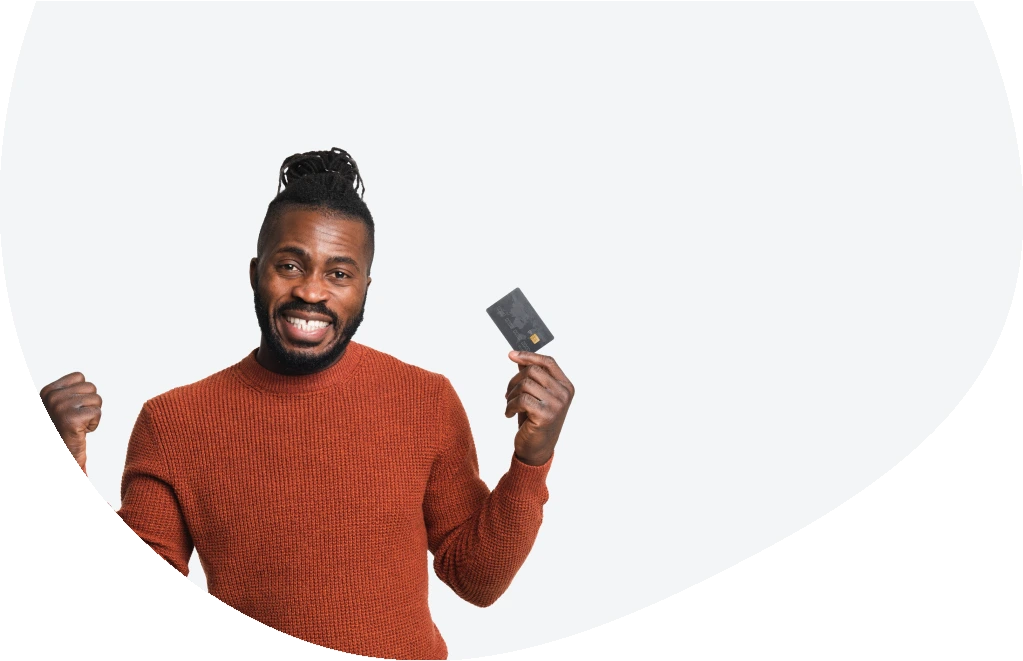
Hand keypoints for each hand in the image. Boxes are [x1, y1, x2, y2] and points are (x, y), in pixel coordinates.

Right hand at [39, 372, 101, 473]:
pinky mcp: (72, 418)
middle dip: (89, 404)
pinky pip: (97, 413)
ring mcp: (61, 407)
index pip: (80, 377)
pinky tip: (80, 431)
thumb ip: (67, 390)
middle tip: (76, 418)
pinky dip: (93, 424)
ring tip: (78, 424)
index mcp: (48, 391)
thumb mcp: (58, 405)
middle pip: (91, 387)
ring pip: (97, 399)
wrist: (62, 451)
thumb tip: (81, 377)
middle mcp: (52, 397)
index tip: (72, 408)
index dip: (82, 393)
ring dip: (92, 414)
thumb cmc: (63, 429)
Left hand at [504, 351, 574, 465]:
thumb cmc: (536, 421)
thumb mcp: (535, 396)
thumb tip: (519, 358)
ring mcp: (557, 405)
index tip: (511, 355)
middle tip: (508, 394)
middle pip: (533, 371)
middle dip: (514, 381)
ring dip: (511, 395)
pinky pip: (521, 400)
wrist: (537, 449)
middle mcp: (564, 394)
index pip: (548, 362)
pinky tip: (509, 414)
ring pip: (525, 385)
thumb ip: (531, 377)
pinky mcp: (545, 416)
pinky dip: (510, 406)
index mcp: (565, 386)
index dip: (528, 356)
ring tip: (510, 406)